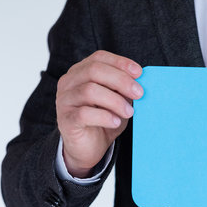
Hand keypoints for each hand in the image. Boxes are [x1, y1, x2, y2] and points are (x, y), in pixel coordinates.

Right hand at [56, 50, 143, 176]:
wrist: (88, 148)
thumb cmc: (104, 120)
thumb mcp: (118, 101)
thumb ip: (125, 90)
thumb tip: (142, 83)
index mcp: (81, 72)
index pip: (99, 58)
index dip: (120, 62)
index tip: (139, 73)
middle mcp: (69, 82)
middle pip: (94, 70)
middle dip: (121, 80)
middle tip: (139, 93)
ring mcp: (65, 100)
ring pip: (89, 91)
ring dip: (115, 101)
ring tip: (129, 112)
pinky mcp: (65, 119)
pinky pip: (84, 113)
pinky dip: (104, 116)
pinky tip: (115, 122)